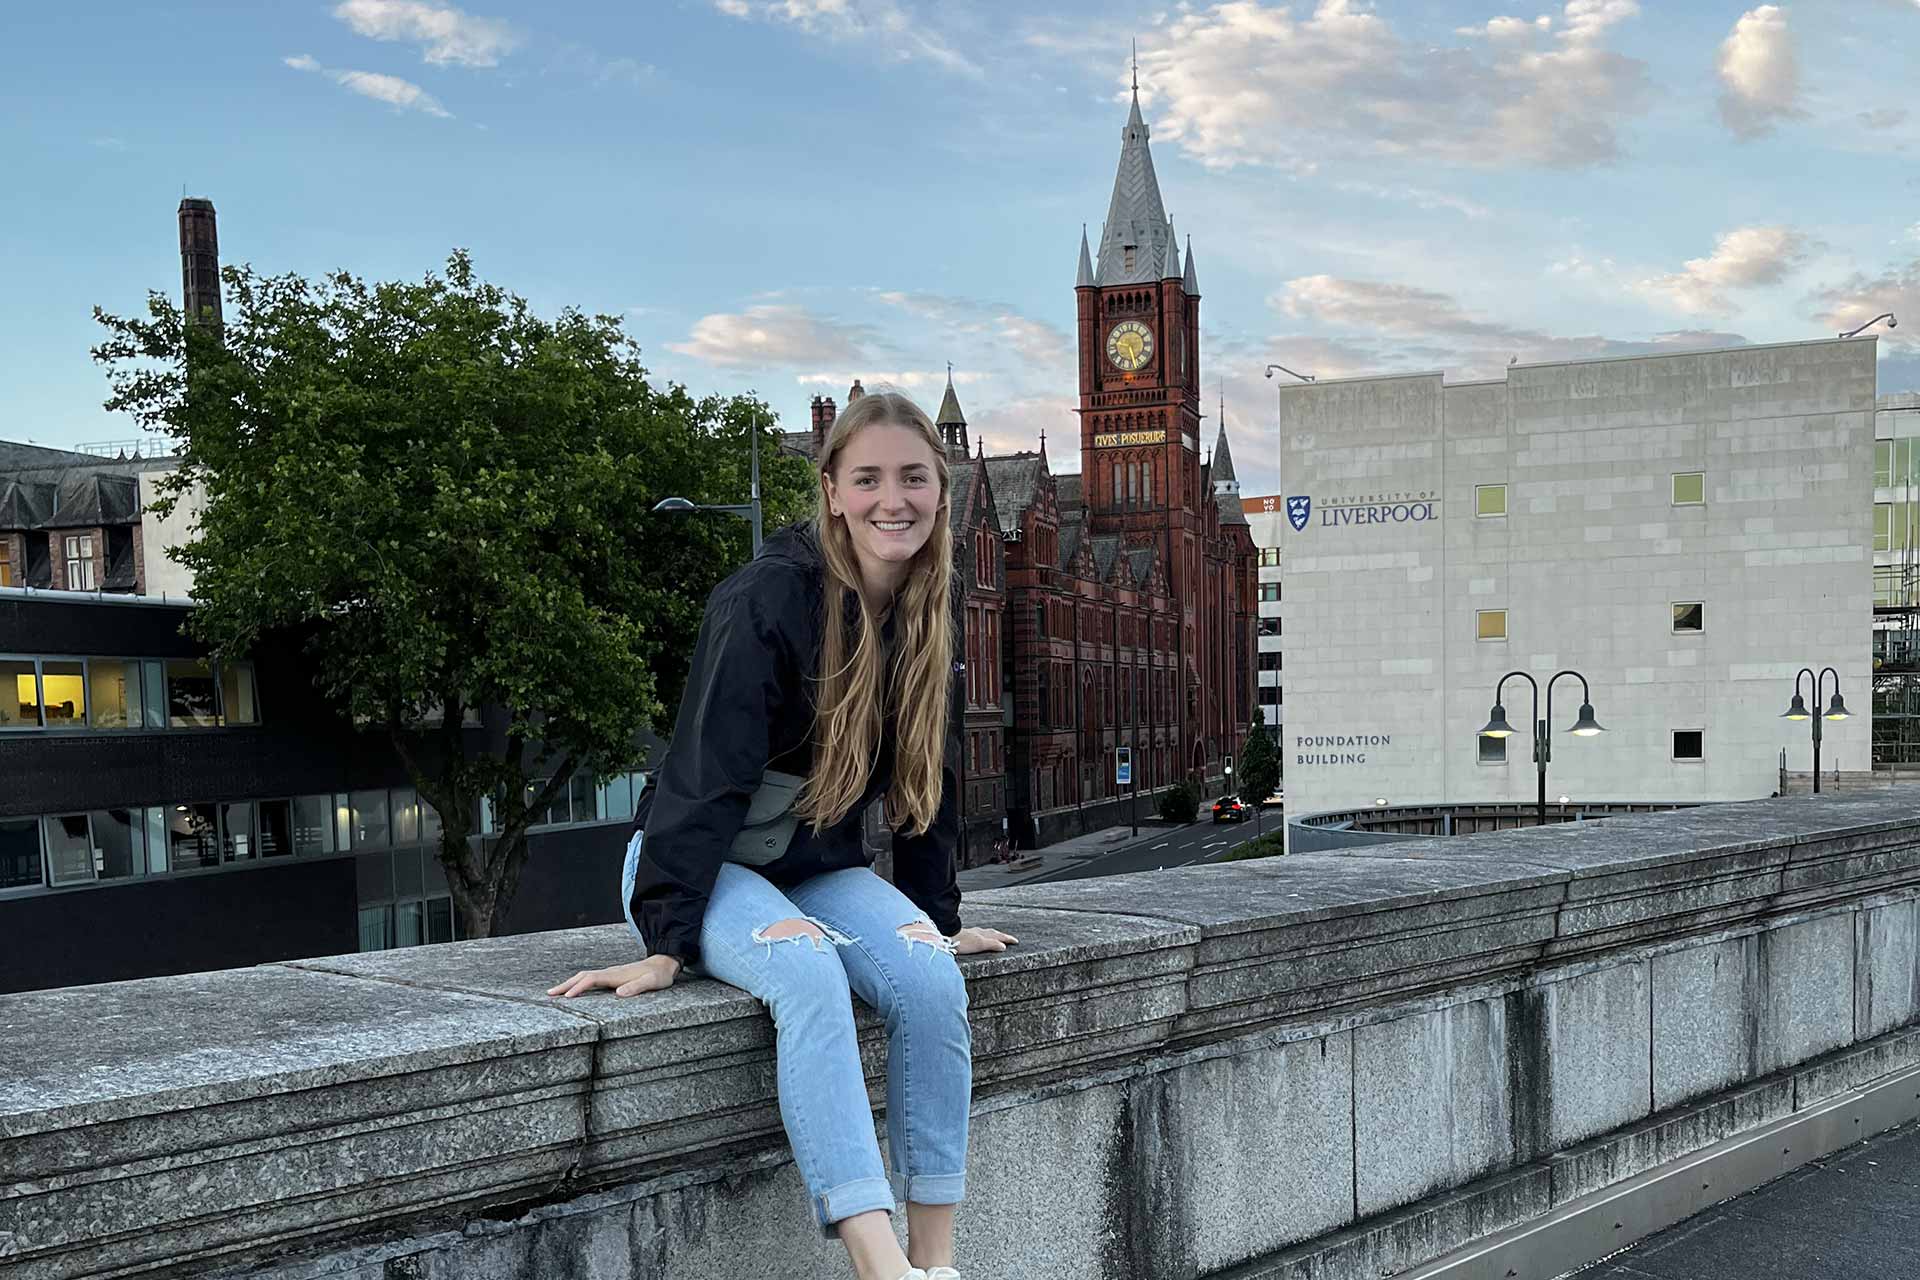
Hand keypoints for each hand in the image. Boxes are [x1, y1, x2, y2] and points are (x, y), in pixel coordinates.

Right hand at [547, 955, 681, 998]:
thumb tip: (619, 993)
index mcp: (616, 975)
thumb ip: (637, 987)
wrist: (664, 964)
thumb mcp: (651, 982)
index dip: (579, 988)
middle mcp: (610, 973)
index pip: (592, 980)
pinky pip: (590, 979)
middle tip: (549, 994)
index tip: (567, 997)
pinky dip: (577, 984)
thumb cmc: (659, 976)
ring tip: (554, 993)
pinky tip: (573, 990)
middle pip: (582, 976)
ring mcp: (610, 974)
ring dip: (569, 984)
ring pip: (584, 977)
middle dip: (565, 985)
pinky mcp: (611, 977)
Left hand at [950, 926, 1018, 954]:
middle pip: (994, 933)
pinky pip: (979, 934)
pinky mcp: (966, 935)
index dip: (1008, 939)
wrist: (947, 936)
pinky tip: (979, 937)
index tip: (1015, 941)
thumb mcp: (980, 944)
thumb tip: (1004, 946)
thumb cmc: (963, 941)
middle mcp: (979, 932)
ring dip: (993, 935)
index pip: (999, 936)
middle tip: (1008, 938)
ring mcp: (972, 933)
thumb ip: (992, 944)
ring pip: (986, 933)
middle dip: (1002, 936)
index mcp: (984, 935)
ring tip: (996, 937)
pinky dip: (984, 936)